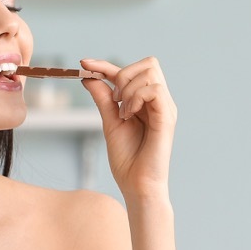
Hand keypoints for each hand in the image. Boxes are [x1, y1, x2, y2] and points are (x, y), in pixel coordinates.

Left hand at [80, 57, 175, 199]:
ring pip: (150, 73)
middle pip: (148, 64)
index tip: (84, 63)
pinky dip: (136, 97)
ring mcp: (165, 108)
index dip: (106, 64)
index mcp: (147, 102)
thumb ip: (103, 98)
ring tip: (122, 111)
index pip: (131, 71)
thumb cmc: (127, 160)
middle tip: (114, 100)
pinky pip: (154, 90)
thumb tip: (89, 77)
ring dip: (128, 88)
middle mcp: (160, 102)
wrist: (137, 186)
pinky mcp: (167, 118)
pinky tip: (128, 114)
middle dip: (122, 74)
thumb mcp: (110, 122)